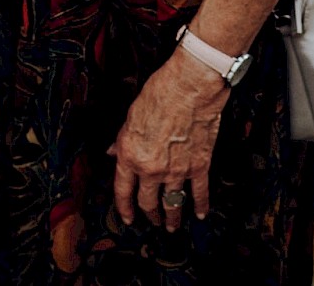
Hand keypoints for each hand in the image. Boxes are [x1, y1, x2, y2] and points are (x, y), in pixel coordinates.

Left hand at [108, 46, 230, 231]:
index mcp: (131, 155)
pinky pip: (199, 193)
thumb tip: (113, 152)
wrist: (189, 87)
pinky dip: (201, 205)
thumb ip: (123, 140)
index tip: (128, 218)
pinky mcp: (199, 166)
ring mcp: (176, 171)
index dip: (124, 207)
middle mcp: (152, 168)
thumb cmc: (159, 92)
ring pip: (172, 203)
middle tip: (152, 220)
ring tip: (172, 226)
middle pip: (148, 201)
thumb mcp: (131, 115)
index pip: (123, 190)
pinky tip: (200, 214)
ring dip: (172, 217)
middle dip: (149, 214)